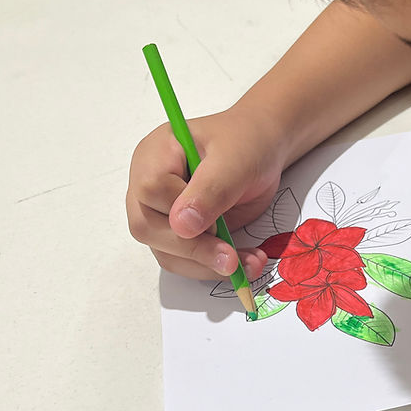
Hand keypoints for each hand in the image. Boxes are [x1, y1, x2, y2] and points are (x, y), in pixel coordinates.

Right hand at [126, 105, 285, 279]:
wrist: (262, 149)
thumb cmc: (247, 143)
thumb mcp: (236, 159)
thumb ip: (211, 190)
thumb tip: (182, 225)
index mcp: (155, 154)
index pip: (150, 190)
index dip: (180, 211)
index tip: (217, 221)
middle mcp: (149, 185)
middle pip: (148, 228)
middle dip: (192, 250)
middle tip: (231, 260)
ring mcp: (162, 213)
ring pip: (166, 253)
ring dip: (206, 266)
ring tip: (247, 264)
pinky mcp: (179, 234)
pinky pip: (185, 261)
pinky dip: (212, 268)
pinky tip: (243, 263)